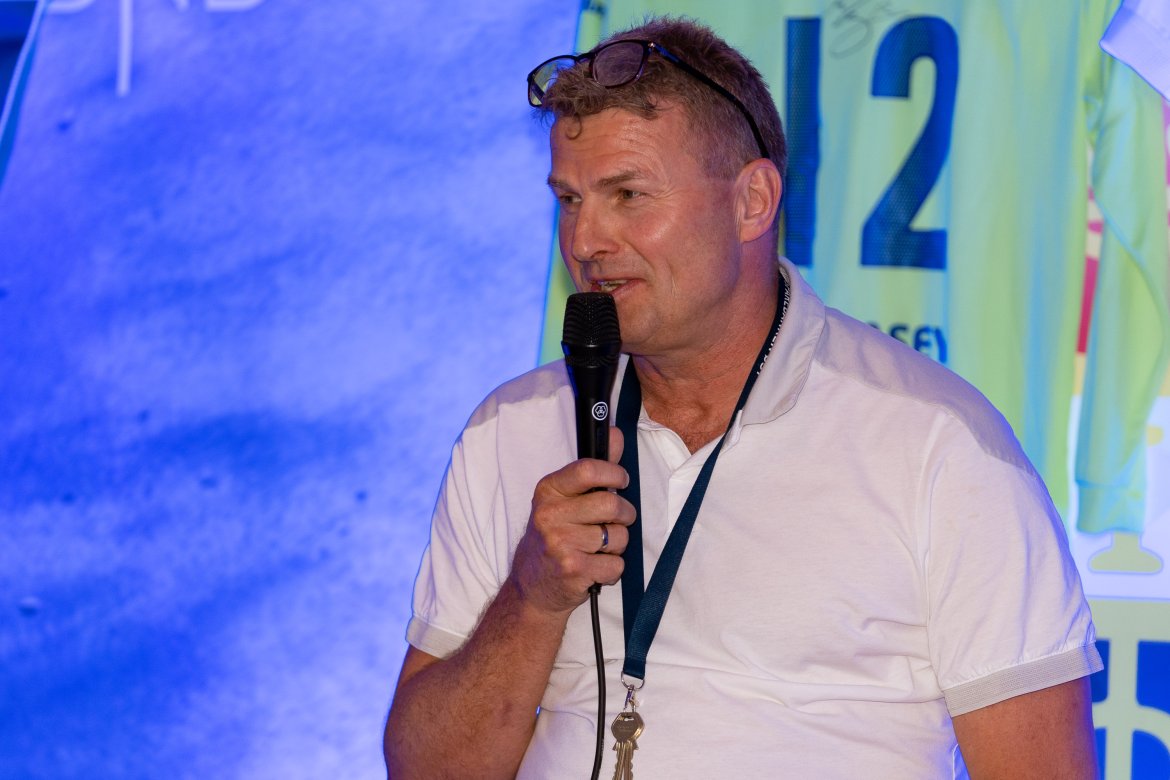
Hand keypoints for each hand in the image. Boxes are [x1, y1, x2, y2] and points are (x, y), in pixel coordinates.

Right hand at [509, 426, 634, 614]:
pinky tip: (595, 568)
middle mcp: (550, 514)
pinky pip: (616, 564)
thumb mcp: (564, 499)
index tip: (621, 481)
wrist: (532, 587)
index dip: (614, 474)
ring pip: (618, 536)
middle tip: (616, 521)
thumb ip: (593, 468)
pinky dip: (612, 569)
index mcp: (548, 491)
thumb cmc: (555, 536)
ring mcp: (560, 543)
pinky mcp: (572, 570)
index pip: (588, 469)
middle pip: (611, 504)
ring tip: (598, 549)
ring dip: (617, 545)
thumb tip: (615, 433)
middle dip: (624, 514)